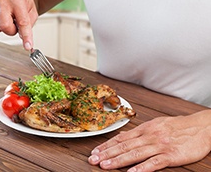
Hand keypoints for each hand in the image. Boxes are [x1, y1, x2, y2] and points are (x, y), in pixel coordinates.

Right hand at [0, 0, 38, 50]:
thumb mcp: (31, 8)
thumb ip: (29, 24)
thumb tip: (23, 39)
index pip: (22, 21)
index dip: (26, 36)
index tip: (28, 46)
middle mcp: (2, 0)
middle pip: (5, 26)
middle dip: (11, 31)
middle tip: (15, 24)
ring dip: (3, 28)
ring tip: (7, 18)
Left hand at [88, 110, 210, 170]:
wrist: (200, 126)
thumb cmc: (177, 126)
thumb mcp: (155, 124)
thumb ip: (139, 132)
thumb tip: (123, 136)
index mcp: (145, 128)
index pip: (121, 138)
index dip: (106, 145)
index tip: (95, 151)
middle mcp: (149, 136)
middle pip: (124, 146)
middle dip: (107, 153)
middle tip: (93, 160)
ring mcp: (159, 145)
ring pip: (135, 154)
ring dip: (118, 160)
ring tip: (105, 166)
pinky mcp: (171, 155)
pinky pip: (154, 163)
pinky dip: (142, 168)